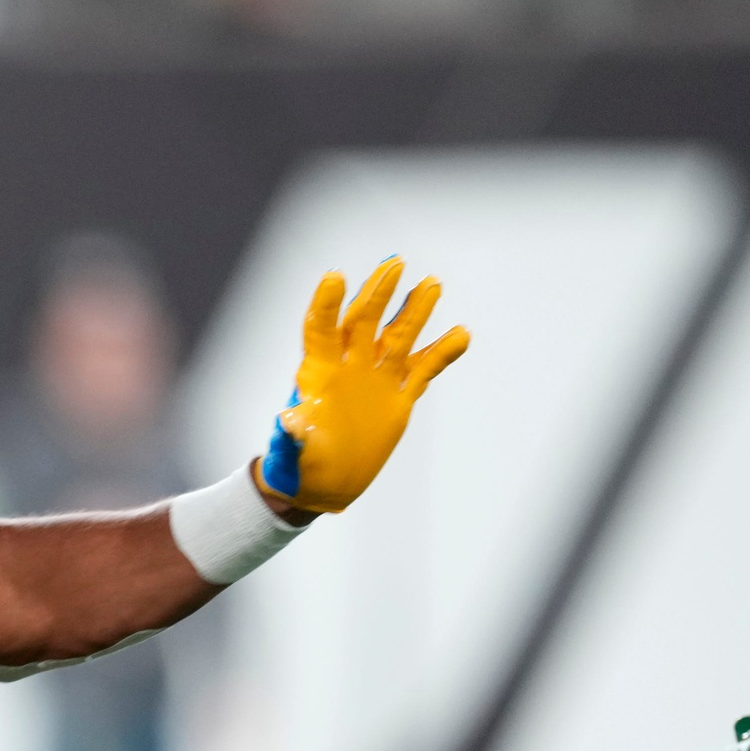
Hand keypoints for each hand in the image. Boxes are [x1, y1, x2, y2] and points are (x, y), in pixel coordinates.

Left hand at [260, 258, 469, 514]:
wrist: (322, 486)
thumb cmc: (298, 469)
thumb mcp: (292, 456)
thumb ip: (292, 438)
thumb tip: (288, 422)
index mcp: (319, 375)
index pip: (321, 330)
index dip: (327, 303)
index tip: (336, 276)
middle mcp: (348, 368)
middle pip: (364, 321)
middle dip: (378, 292)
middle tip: (395, 263)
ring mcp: (374, 380)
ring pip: (398, 336)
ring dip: (414, 310)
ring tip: (432, 283)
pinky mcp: (396, 398)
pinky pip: (423, 370)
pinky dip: (441, 353)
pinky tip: (461, 334)